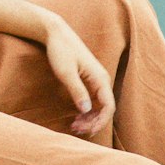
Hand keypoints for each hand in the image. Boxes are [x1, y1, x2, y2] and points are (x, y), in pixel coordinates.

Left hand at [42, 16, 114, 137]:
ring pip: (98, 106)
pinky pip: (93, 100)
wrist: (56, 33)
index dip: (100, 122)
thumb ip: (77, 91)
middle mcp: (102, 80)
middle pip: (104, 108)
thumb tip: (86, 110)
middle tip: (75, 129)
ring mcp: (96, 80)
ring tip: (73, 126)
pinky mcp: (89, 80)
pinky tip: (75, 116)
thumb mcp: (66, 72)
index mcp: (100, 78)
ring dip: (89, 118)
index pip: (109, 106)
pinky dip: (86, 111)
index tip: (87, 131)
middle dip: (92, 122)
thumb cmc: (61, 50)